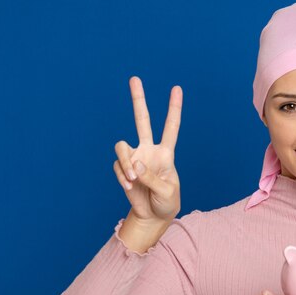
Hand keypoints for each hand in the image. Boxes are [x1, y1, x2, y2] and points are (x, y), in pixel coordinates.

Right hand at [113, 76, 181, 223]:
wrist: (153, 216)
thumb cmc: (166, 202)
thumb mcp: (167, 191)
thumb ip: (153, 177)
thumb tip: (136, 164)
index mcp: (166, 153)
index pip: (171, 127)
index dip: (174, 108)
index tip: (177, 88)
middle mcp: (149, 150)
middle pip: (142, 120)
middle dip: (138, 99)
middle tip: (134, 78)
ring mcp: (134, 158)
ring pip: (121, 145)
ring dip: (126, 162)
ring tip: (133, 179)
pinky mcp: (123, 169)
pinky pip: (118, 166)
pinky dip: (123, 177)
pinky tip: (130, 187)